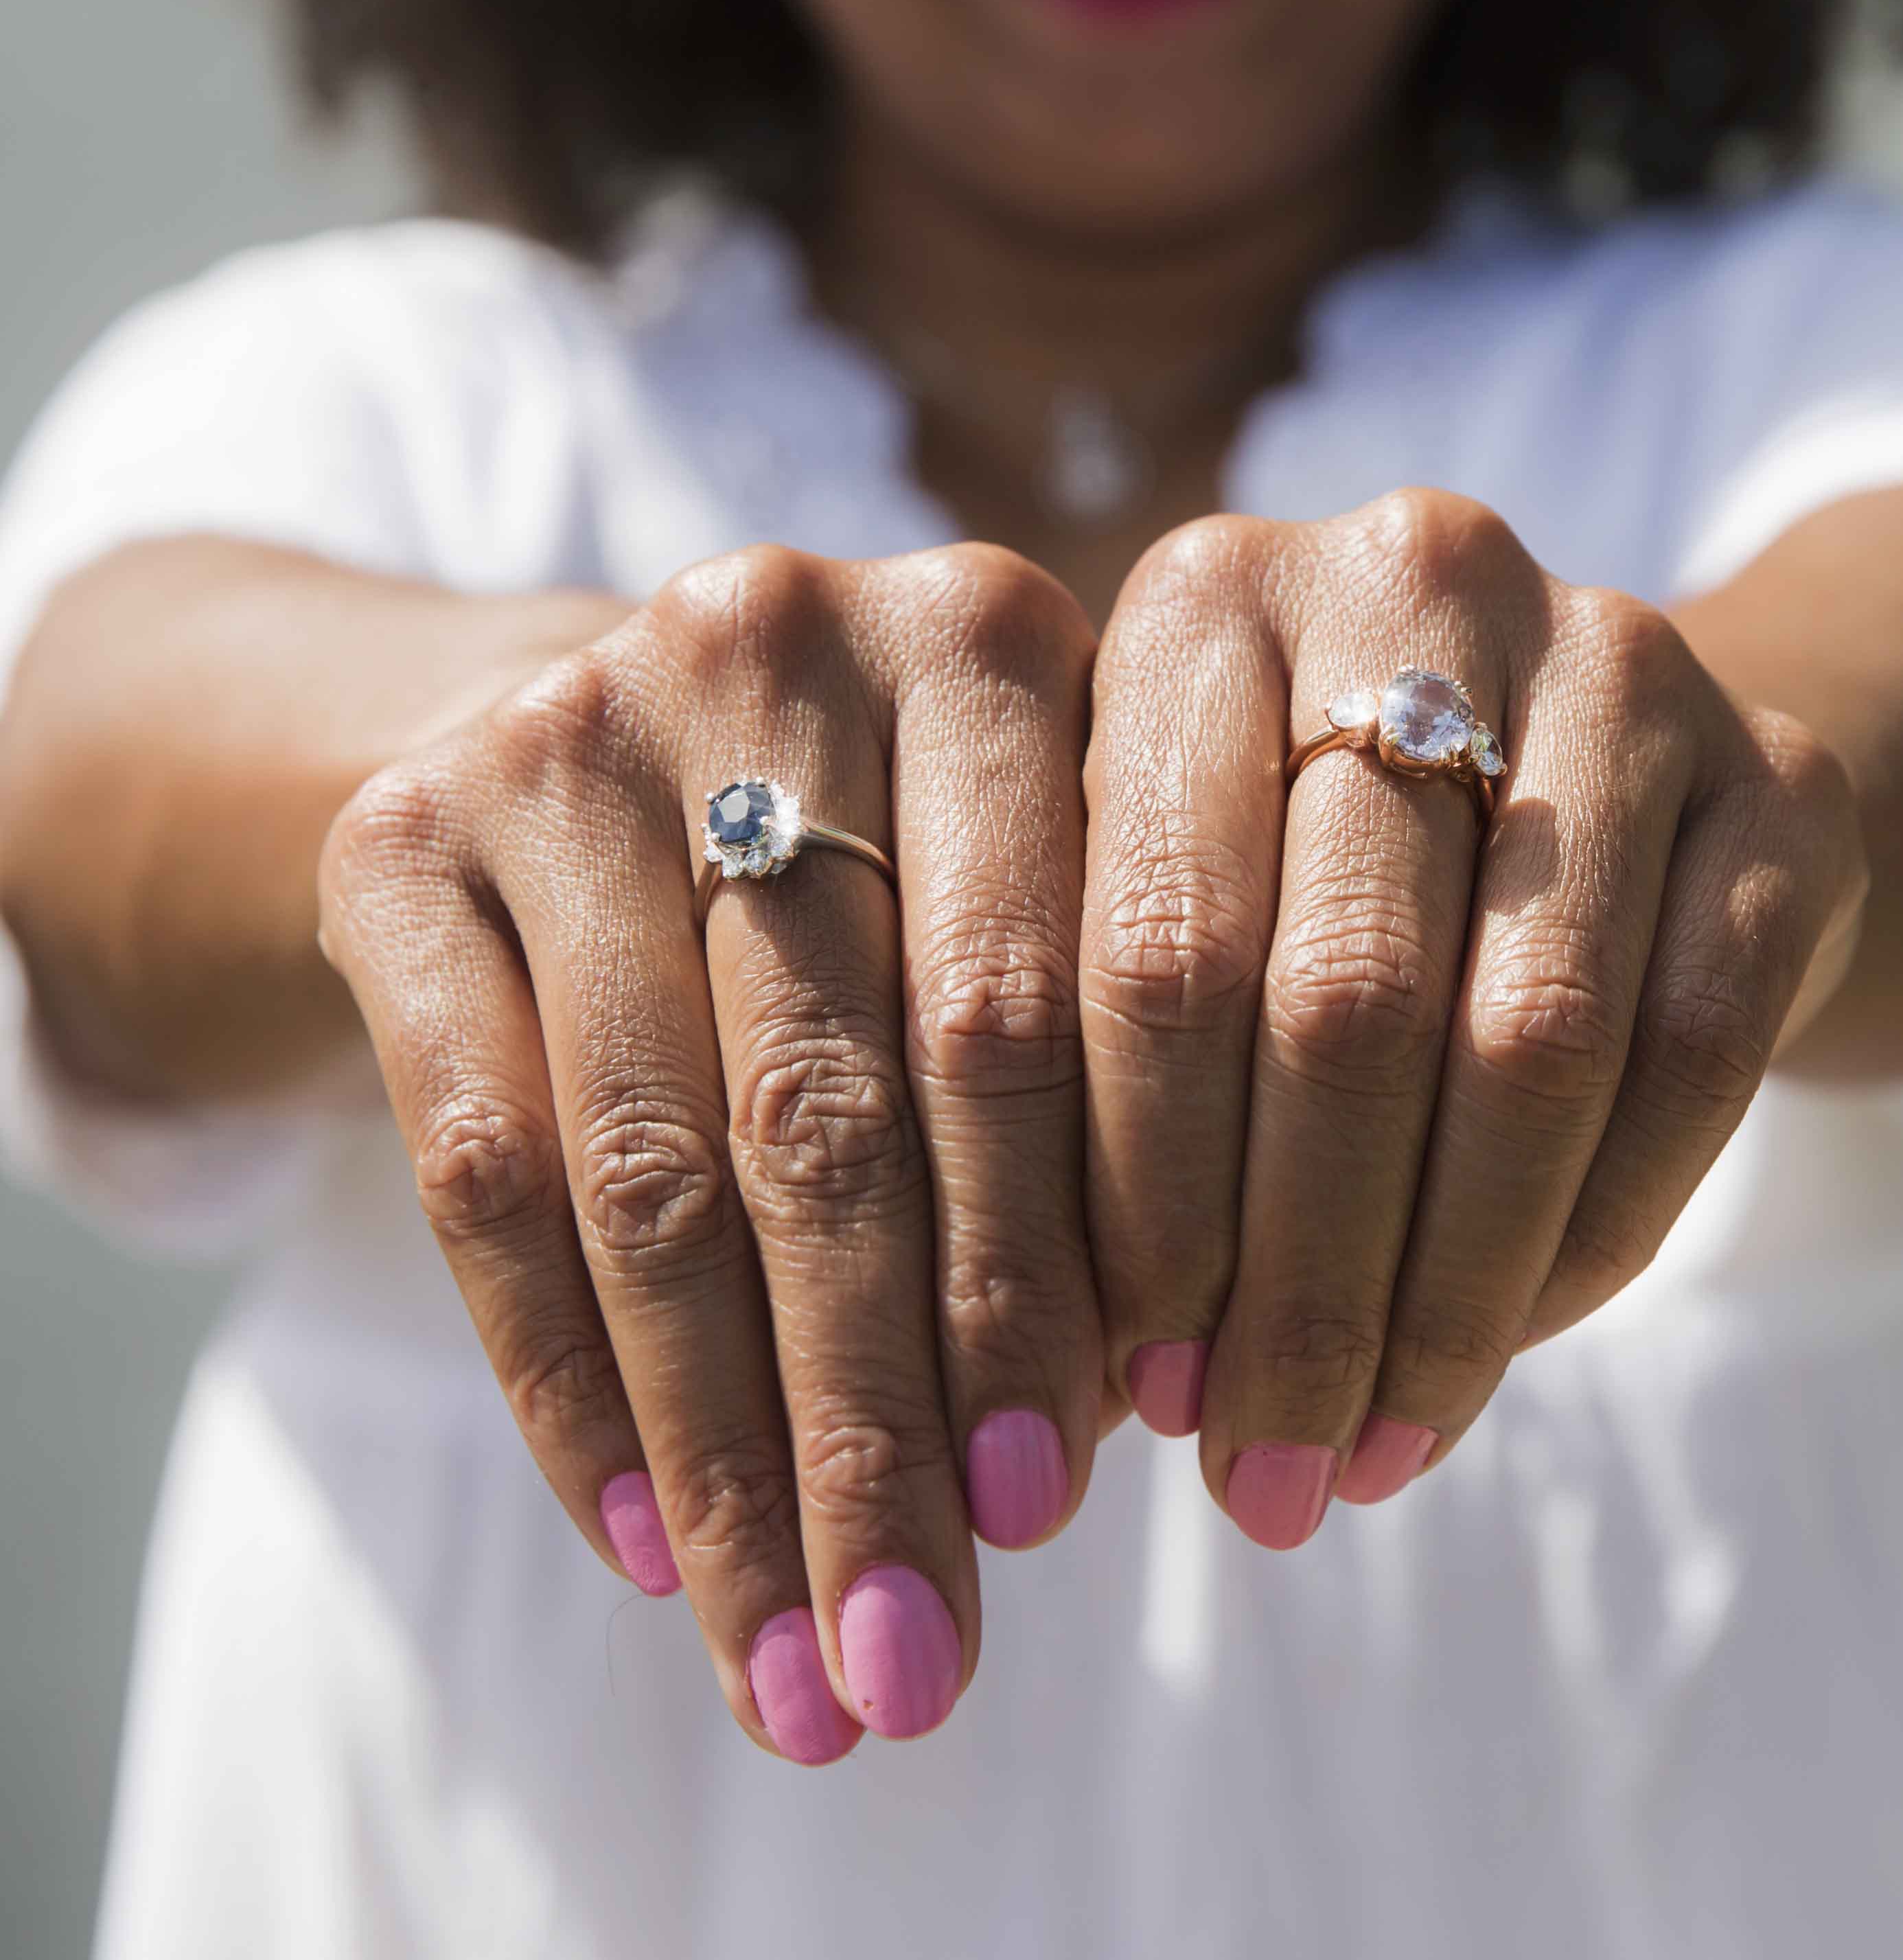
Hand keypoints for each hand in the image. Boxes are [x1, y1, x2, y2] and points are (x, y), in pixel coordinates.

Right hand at [319, 543, 1097, 1760]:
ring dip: (732, 1442)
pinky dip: (564, 1374)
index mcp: (993, 639)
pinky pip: (483, 1155)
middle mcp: (778, 640)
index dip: (1059, 1279)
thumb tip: (1113, 1438)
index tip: (1070, 1511)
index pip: (1038, 1011)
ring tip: (794, 1655)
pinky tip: (643, 1539)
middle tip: (921, 1649)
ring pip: (662, 1153)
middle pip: (843, 1096)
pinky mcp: (397, 827)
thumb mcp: (998, 918)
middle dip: (887, 1412)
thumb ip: (1071, 1107)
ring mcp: (568, 724)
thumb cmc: (865, 877)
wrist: (569, 754)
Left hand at [1079, 489, 1866, 1541]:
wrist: (1586, 772)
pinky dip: (1591, 1236)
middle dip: (1287, 1279)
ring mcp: (1622, 662)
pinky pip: (1689, 1055)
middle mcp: (1412, 576)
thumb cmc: (1304, 872)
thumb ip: (1106, 1069)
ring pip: (1526, 1039)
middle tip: (1250, 1470)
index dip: (1128, 1199)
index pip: (1150, 936)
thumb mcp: (1177, 906)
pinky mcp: (1785, 776)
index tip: (1114, 1393)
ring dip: (1440, 1292)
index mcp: (1203, 599)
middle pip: (1339, 995)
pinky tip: (1498, 1346)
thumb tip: (1058, 1380)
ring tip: (1364, 1453)